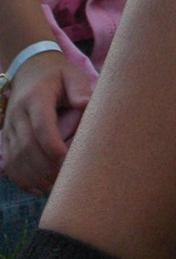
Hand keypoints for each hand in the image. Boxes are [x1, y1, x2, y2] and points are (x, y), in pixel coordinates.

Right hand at [2, 52, 92, 195]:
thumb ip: (79, 87)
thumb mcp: (71, 73)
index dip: (51, 144)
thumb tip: (84, 103)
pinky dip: (21, 178)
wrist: (29, 70)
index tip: (66, 158)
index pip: (40, 124)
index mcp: (36, 97)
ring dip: (33, 176)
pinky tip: (37, 188)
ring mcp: (9, 127)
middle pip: (27, 146)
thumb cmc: (57, 75)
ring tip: (53, 188)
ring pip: (15, 158)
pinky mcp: (5, 138)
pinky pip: (9, 162)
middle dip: (45, 167)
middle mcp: (18, 114)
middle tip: (63, 180)